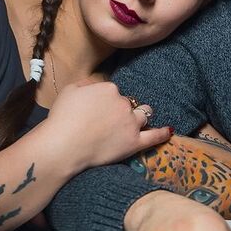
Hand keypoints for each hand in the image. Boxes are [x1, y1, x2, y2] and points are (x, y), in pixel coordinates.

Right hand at [45, 81, 171, 171]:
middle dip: (121, 109)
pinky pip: (154, 136)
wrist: (63, 145)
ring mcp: (131, 123)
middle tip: (107, 121)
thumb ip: (86, 84)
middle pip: (129, 103)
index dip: (105, 101)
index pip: (113, 92)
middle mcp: (124, 104)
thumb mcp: (70, 90)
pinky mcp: (135, 143)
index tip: (96, 110)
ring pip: (144, 115)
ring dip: (140, 116)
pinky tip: (169, 130)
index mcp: (109, 89)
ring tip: (134, 122)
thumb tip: (95, 86)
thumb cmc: (62, 119)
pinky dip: (163, 133)